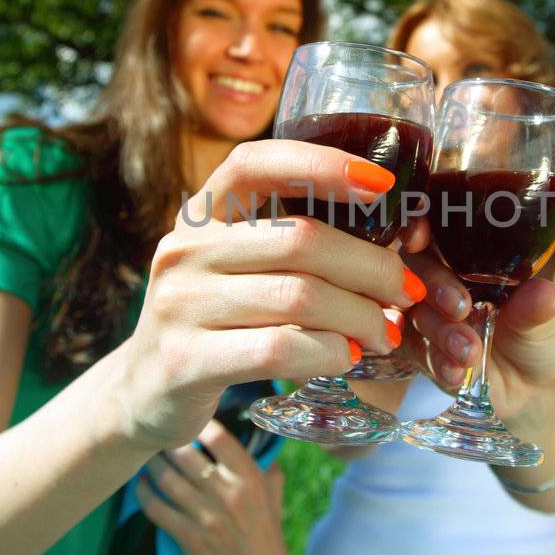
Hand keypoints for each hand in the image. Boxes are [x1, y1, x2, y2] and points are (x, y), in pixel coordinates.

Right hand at [114, 140, 421, 452]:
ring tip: (385, 332)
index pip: (256, 164)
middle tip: (407, 292)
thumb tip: (398, 242)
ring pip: (299, 298)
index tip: (382, 185)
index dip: (321, 164)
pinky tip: (347, 356)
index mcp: (200, 214)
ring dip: (360, 317)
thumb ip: (292, 244)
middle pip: (301, 241)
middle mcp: (183, 249)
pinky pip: (279, 349)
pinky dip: (329, 352)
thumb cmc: (217, 320)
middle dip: (372, 267)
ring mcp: (179, 305)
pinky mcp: (185, 361)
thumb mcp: (235, 266)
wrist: (146, 391)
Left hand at [134, 419, 286, 554]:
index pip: (220, 440)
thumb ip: (263, 461)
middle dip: (169, 442)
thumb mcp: (272, 490)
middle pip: (186, 456)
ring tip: (148, 456)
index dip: (200, 424)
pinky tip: (141, 483)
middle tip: (160, 434)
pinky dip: (143, 493)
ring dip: (153, 464)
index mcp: (249, 479)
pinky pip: (156, 509)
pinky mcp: (189, 538)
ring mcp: (206, 518)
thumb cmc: (263, 526)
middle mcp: (227, 495)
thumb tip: (249, 429)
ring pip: (167, 480)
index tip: (189, 418)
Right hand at [401, 250, 554, 439]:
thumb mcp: (547, 325)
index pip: (440, 235)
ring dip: (440, 333)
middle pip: (418, 271)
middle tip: (461, 309)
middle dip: (436, 287)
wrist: (534, 397)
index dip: (421, 229)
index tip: (417, 236)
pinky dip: (435, 362)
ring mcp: (430, 320)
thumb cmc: (542, 345)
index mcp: (475, 263)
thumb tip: (545, 293)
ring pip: (415, 314)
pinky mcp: (423, 354)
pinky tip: (457, 374)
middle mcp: (446, 285)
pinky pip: (416, 352)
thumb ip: (537, 309)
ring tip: (471, 353)